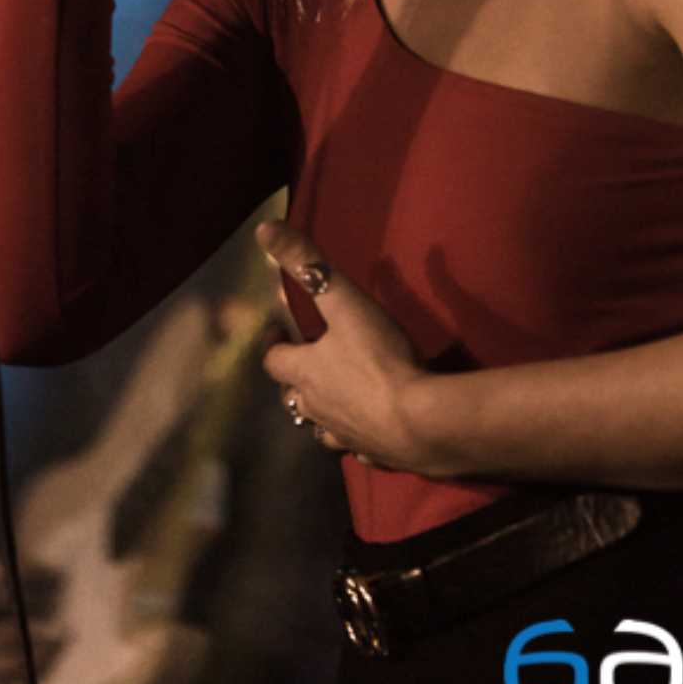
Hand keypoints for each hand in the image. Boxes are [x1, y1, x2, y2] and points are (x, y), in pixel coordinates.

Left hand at [256, 221, 425, 471]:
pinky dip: (357, 438)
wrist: (419, 422)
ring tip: (335, 401)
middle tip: (309, 365)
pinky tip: (369, 433)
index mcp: (306, 373)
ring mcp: (344, 436)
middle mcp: (317, 409)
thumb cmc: (379, 358)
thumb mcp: (344, 302)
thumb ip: (308, 265)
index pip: (274, 361)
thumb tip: (263, 230)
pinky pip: (357, 448)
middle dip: (297, 382)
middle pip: (293, 399)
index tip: (279, 332)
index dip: (274, 344)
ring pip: (321, 428)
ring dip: (322, 413)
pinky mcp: (374, 453)